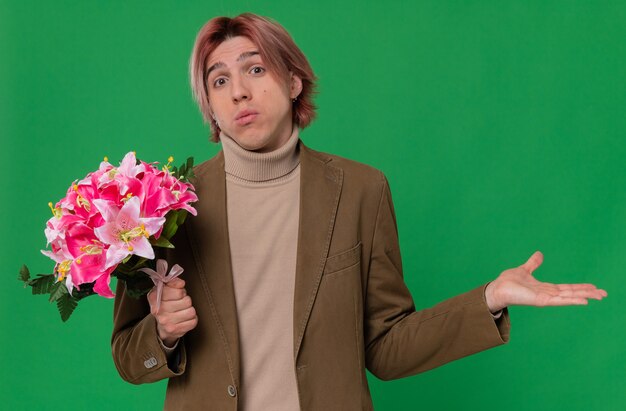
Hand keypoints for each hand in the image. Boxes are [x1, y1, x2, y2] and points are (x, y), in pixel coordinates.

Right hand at [147, 278, 197, 346]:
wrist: (161, 326)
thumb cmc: (165, 304)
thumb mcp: (164, 290)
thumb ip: (172, 282)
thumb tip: (180, 283)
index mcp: (154, 298)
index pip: (178, 291)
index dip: (181, 291)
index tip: (177, 293)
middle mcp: (159, 311)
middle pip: (187, 301)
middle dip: (185, 300)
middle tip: (180, 303)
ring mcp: (167, 323)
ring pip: (191, 311)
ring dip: (189, 310)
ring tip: (182, 311)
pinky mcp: (176, 331)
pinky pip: (194, 321)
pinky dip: (191, 319)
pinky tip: (184, 319)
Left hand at [485, 251, 607, 312]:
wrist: (497, 288)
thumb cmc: (508, 282)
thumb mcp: (524, 270)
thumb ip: (533, 263)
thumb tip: (540, 254)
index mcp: (545, 288)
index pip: (567, 288)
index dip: (580, 287)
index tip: (594, 287)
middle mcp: (548, 294)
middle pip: (572, 293)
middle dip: (588, 293)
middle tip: (604, 294)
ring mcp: (545, 298)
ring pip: (569, 296)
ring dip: (585, 296)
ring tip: (599, 296)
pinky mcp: (541, 301)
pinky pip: (559, 300)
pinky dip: (572, 300)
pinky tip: (584, 301)